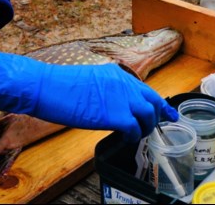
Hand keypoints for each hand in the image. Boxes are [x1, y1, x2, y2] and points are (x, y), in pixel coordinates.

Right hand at [0, 50, 177, 141]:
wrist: (46, 87)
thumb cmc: (59, 86)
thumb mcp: (90, 80)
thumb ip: (107, 89)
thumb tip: (112, 103)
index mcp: (117, 74)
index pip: (145, 89)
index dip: (158, 104)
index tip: (168, 113)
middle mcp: (124, 83)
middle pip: (152, 102)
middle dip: (156, 117)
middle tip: (153, 128)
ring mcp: (121, 98)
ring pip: (148, 116)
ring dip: (144, 128)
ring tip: (135, 136)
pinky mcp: (114, 115)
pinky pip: (134, 130)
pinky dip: (132, 137)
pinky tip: (125, 140)